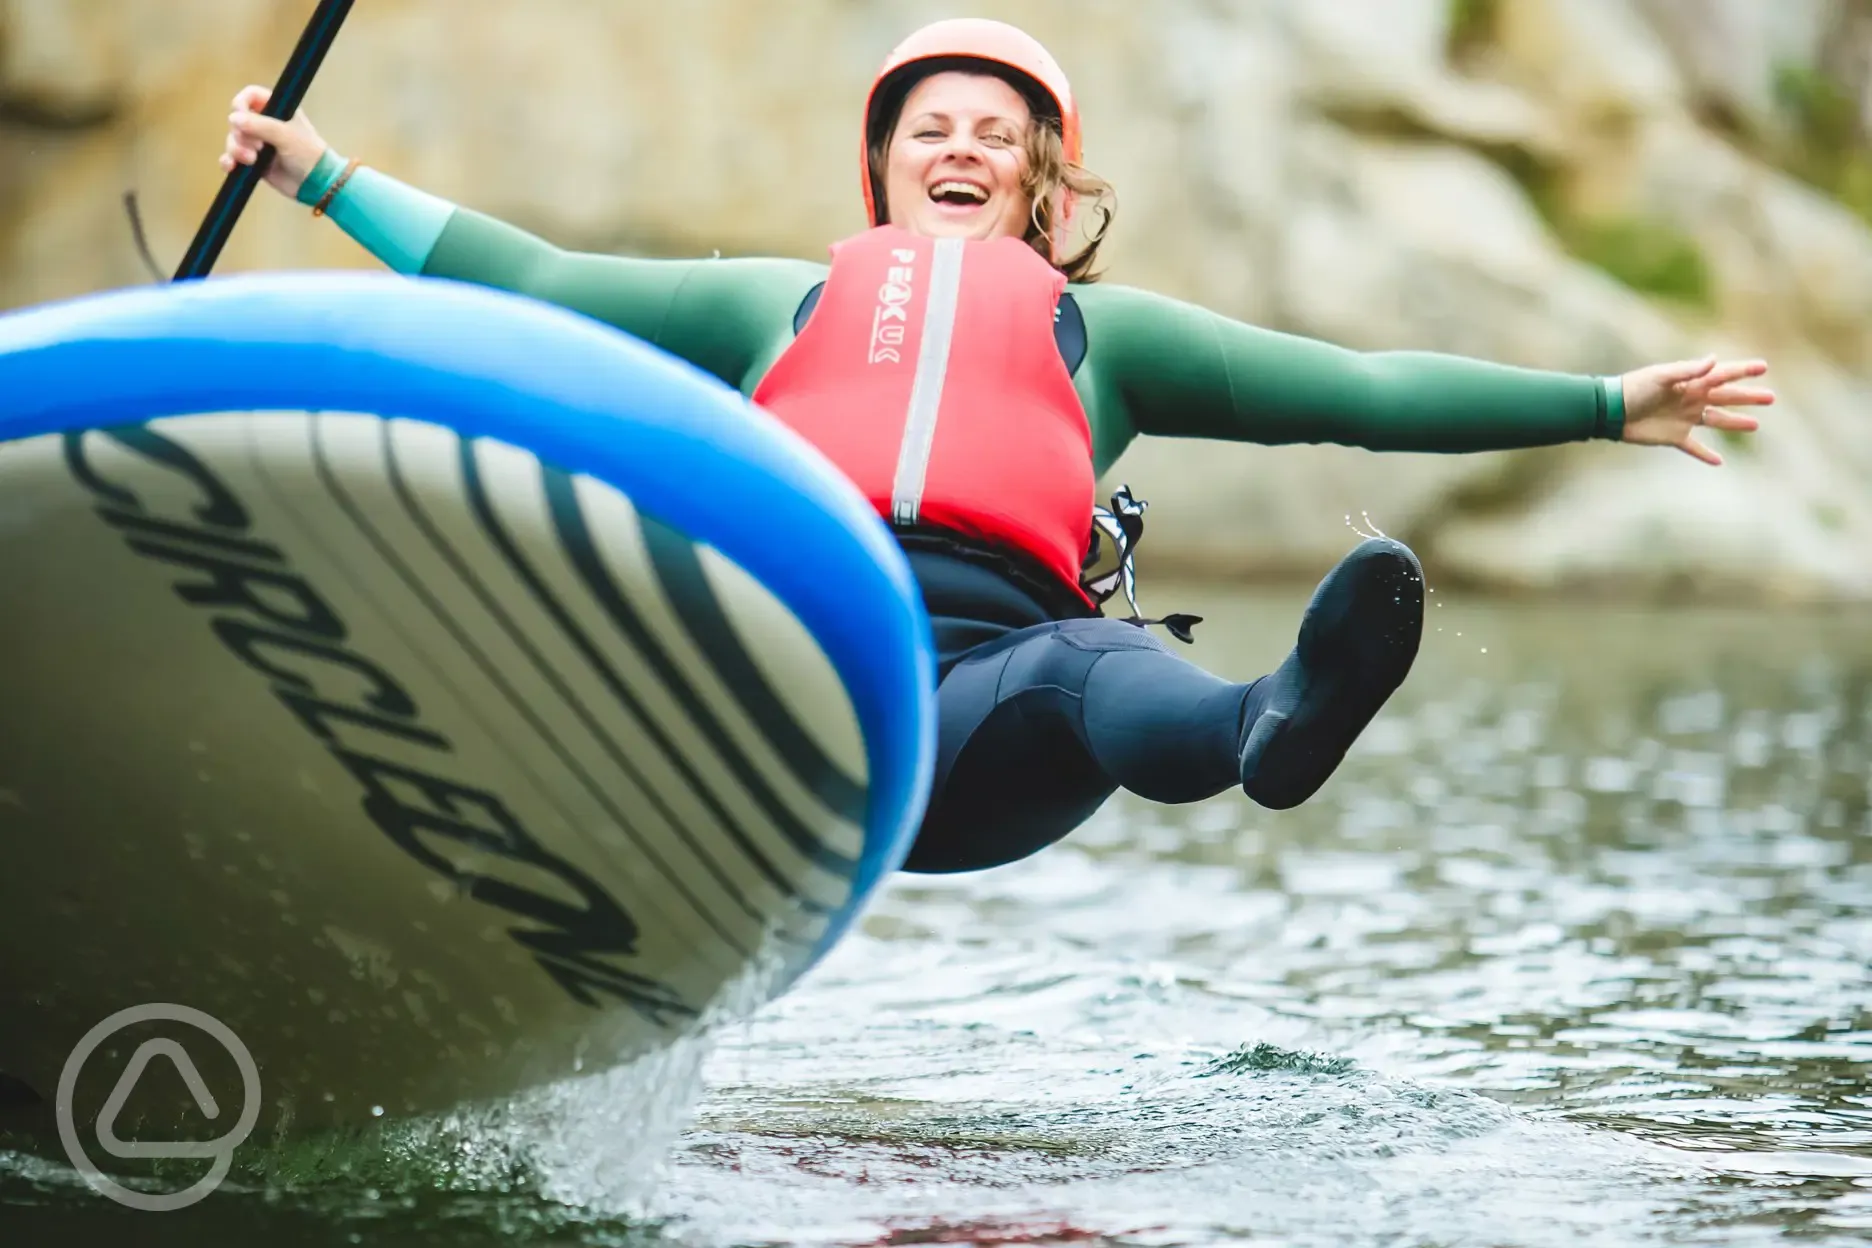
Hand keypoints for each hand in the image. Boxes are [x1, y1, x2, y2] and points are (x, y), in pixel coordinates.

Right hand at [219, 84, 328, 199]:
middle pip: (238, 120)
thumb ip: (260, 125)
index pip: (251, 96)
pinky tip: (231, 166)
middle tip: (257, 145)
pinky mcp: (254, 162)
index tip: (240, 115)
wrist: (317, 185)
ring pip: (234, 139)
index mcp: (278, 111)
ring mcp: (259, 144)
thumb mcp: (286, 135)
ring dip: (236, 149)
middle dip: (240, 133)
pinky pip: (233, 158)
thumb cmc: (308, 155)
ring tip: (251, 160)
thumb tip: (233, 118)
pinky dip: (229, 161)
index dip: (241, 103)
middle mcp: (266, 124)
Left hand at [1619, 356, 1772, 465]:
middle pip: (1726, 398)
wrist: (1611, 411)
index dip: (1742, 371)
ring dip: (1735, 423)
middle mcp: (1691, 399)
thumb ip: (1688, 370)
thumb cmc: (1634, 389)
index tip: (1763, 367)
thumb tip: (1714, 360)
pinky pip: (1694, 447)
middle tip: (1771, 398)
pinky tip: (1719, 461)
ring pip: (1716, 421)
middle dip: (1748, 397)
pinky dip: (1705, 454)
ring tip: (1755, 425)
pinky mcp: (1674, 437)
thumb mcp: (1661, 376)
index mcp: (1690, 382)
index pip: (1722, 375)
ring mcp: (1684, 419)